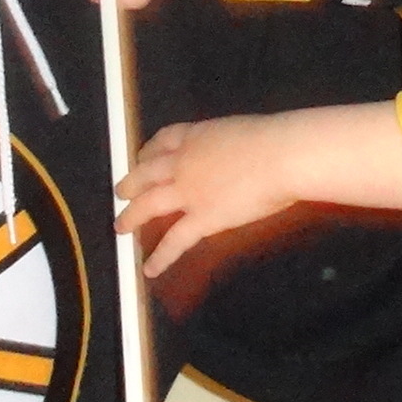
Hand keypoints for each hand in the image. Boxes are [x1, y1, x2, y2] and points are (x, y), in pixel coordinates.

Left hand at [120, 117, 307, 276]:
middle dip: (131, 183)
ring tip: (120, 227)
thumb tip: (237, 158)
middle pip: (146, 173)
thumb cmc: (275, 141)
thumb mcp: (242, 132)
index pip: (163, 140)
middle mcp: (184, 162)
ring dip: (131, 217)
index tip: (142, 158)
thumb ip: (229, 147)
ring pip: (149, 204)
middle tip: (122, 192)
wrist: (281, 156)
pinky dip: (161, 257)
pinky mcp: (201, 218)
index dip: (148, 151)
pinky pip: (175, 240)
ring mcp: (188, 191)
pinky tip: (150, 269)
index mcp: (196, 135)